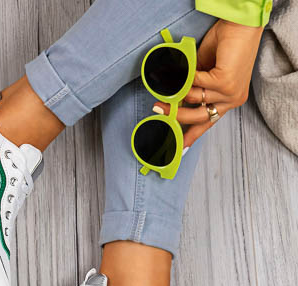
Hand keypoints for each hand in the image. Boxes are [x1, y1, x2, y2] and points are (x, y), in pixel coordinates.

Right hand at [153, 19, 263, 147]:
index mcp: (229, 99)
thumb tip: (174, 97)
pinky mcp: (226, 82)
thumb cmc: (226, 42)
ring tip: (165, 88)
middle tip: (157, 110)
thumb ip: (193, 86)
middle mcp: (232, 99)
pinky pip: (196, 84)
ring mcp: (231, 93)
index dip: (192, 136)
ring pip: (194, 100)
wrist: (240, 24)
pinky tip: (182, 70)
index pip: (208, 123)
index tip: (179, 149)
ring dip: (177, 93)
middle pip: (198, 117)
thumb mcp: (205, 71)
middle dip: (175, 116)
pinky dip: (186, 77)